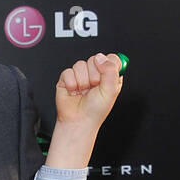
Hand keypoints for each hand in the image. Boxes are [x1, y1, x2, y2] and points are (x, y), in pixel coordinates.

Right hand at [44, 52, 123, 168]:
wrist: (78, 121)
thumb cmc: (95, 111)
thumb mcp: (111, 91)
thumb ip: (111, 70)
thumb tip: (101, 58)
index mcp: (109, 76)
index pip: (112, 58)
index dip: (108, 64)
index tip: (106, 76)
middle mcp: (95, 74)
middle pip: (95, 58)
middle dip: (94, 75)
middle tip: (94, 88)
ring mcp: (81, 75)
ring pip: (80, 64)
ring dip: (82, 81)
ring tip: (83, 92)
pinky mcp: (67, 78)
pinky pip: (68, 71)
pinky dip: (71, 84)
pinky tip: (74, 92)